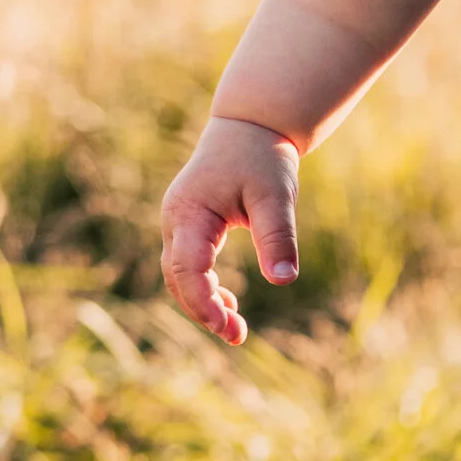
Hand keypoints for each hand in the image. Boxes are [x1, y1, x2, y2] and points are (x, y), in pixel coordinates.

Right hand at [160, 117, 301, 344]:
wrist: (252, 124)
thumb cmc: (262, 156)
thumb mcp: (275, 194)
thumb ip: (277, 236)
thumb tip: (283, 279)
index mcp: (189, 212)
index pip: (186, 268)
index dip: (202, 302)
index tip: (227, 327)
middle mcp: (176, 220)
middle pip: (177, 278)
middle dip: (203, 310)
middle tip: (237, 336)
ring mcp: (180, 223)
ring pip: (181, 275)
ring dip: (204, 302)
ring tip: (236, 329)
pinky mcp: (192, 225)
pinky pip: (190, 265)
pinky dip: (206, 287)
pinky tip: (230, 304)